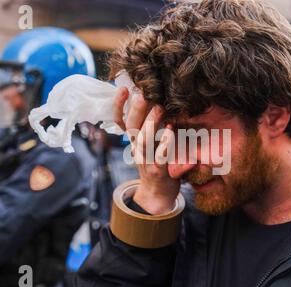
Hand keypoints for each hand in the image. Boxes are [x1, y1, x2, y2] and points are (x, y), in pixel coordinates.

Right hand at [114, 88, 180, 214]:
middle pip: (132, 127)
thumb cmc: (156, 164)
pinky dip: (165, 143)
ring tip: (159, 107)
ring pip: (143, 141)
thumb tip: (154, 101)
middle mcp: (137, 149)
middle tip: (144, 92)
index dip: (119, 105)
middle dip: (137, 108)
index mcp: (134, 140)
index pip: (121, 121)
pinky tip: (171, 131)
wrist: (157, 195)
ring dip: (150, 123)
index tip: (123, 88)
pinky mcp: (158, 172)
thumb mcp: (149, 144)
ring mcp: (146, 161)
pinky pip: (160, 157)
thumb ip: (150, 126)